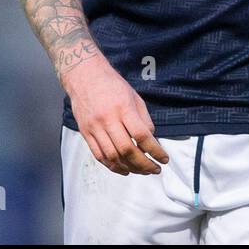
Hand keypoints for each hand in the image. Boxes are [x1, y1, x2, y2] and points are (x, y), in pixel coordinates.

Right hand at [63, 58, 168, 175]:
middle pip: (127, 150)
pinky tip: (123, 169)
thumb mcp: (134, 96)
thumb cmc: (112, 84)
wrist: (84, 76)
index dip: (155, 151)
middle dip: (143, 164)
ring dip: (128, 168)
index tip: (163, 159)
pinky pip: (98, 155)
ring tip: (141, 171)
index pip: (142, 135)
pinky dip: (112, 166)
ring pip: (112, 156)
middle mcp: (108, 119)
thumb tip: (151, 139)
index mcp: (123, 108)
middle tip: (154, 169)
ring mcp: (94, 128)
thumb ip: (143, 119)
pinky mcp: (85, 133)